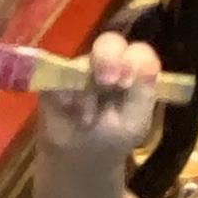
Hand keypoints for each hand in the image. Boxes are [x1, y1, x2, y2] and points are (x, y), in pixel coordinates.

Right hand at [39, 31, 162, 162]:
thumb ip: (142, 93)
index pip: (138, 53)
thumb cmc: (112, 137)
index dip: (133, 61)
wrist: (77, 155)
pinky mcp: (55, 76)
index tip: (125, 83)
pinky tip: (67, 110)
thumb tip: (141, 64)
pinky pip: (57, 74)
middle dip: (108, 58)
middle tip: (105, 82)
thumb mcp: (134, 122)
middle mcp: (108, 64)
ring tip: (86, 119)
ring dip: (85, 92)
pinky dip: (62, 92)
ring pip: (83, 63)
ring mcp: (80, 68)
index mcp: (133, 72)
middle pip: (110, 42)